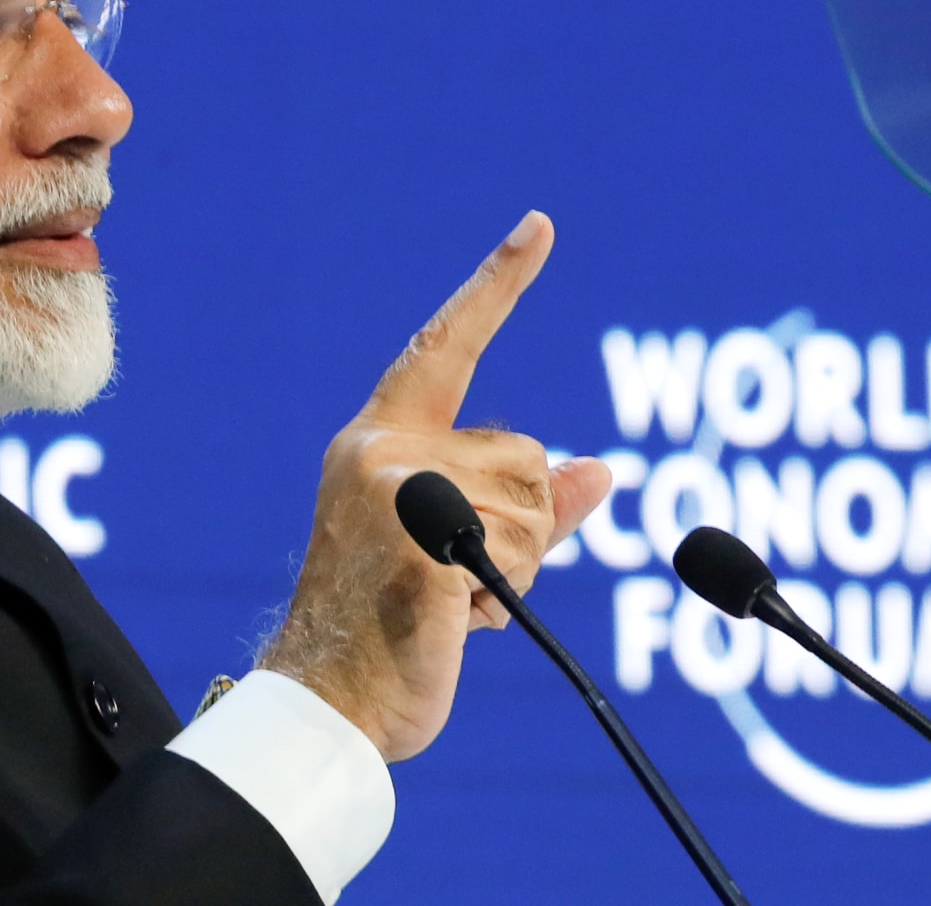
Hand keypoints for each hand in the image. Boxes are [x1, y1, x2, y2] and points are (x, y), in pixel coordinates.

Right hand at [258, 211, 611, 761]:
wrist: (329, 702)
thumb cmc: (391, 630)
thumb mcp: (461, 553)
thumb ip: (531, 506)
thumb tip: (601, 471)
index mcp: (381, 440)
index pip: (448, 346)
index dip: (497, 286)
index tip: (541, 227)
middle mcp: (382, 450)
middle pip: (526, 456)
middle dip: (521, 530)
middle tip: (456, 585)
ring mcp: (396, 492)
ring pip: (532, 509)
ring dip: (513, 571)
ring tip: (447, 604)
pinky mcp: (418, 542)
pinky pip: (519, 554)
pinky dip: (503, 599)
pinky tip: (448, 622)